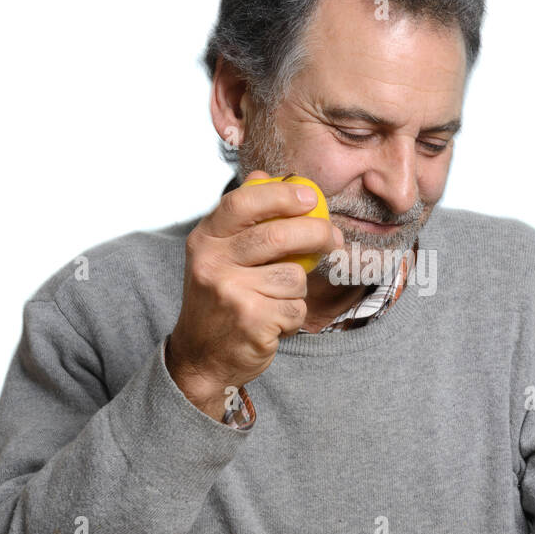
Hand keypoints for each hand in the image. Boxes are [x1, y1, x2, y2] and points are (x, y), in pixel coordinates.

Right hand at [166, 171, 343, 419]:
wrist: (201, 357)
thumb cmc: (218, 300)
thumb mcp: (218, 255)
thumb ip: (242, 218)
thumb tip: (265, 176)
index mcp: (205, 240)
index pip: (243, 202)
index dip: (282, 195)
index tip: (311, 197)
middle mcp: (212, 263)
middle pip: (278, 236)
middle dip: (316, 233)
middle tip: (333, 238)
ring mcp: (230, 293)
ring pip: (293, 276)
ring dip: (298, 289)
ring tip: (278, 298)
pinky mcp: (251, 321)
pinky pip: (295, 308)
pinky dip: (294, 316)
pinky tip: (274, 321)